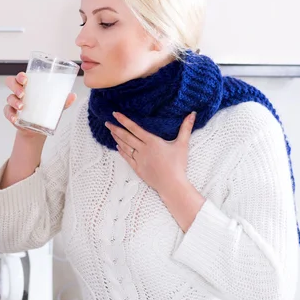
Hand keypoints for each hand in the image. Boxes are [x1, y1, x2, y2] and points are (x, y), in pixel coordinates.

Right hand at [4, 72, 76, 138]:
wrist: (38, 130)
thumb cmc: (45, 113)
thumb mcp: (55, 107)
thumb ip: (63, 102)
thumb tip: (73, 95)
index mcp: (29, 87)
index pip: (21, 77)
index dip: (20, 76)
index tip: (25, 79)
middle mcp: (19, 92)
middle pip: (11, 83)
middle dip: (15, 86)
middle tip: (23, 93)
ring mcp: (14, 103)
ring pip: (9, 97)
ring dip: (14, 101)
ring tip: (21, 107)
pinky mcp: (11, 114)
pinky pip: (7, 112)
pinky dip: (10, 115)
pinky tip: (15, 119)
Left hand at [105, 111, 204, 231]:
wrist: (171, 184)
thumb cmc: (178, 165)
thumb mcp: (182, 144)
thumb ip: (186, 128)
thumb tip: (192, 114)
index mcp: (152, 141)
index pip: (135, 128)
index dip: (124, 120)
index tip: (115, 114)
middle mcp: (143, 149)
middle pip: (126, 137)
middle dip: (116, 128)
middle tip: (107, 122)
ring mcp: (139, 159)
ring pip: (125, 147)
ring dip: (117, 138)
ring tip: (111, 131)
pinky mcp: (138, 169)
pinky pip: (127, 158)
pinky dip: (122, 151)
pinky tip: (118, 146)